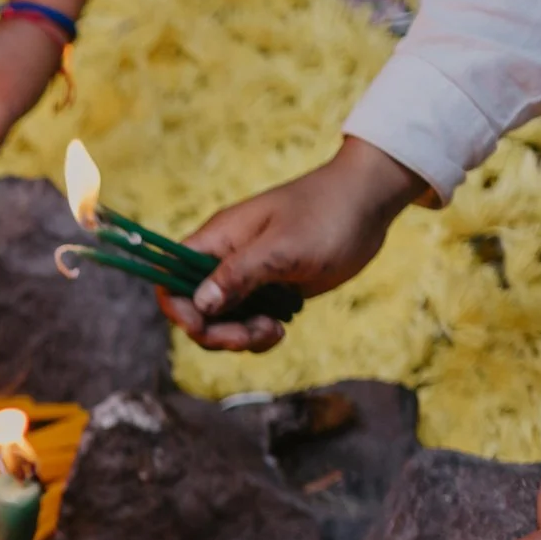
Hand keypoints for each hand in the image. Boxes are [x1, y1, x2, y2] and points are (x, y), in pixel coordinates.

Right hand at [159, 138, 429, 352]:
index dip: (177, 307)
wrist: (370, 202)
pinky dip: (257, 335)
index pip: (170, 277)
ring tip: (274, 331)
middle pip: (194, 309)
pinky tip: (281, 329)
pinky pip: (246, 322)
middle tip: (251, 335)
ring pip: (220, 322)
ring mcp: (246, 277)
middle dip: (216, 331)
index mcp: (217, 241)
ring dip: (240, 337)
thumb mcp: (283, 248)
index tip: (202, 325)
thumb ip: (238, 274)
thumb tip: (200, 304)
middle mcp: (224, 260)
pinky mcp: (268, 290)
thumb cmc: (327, 215)